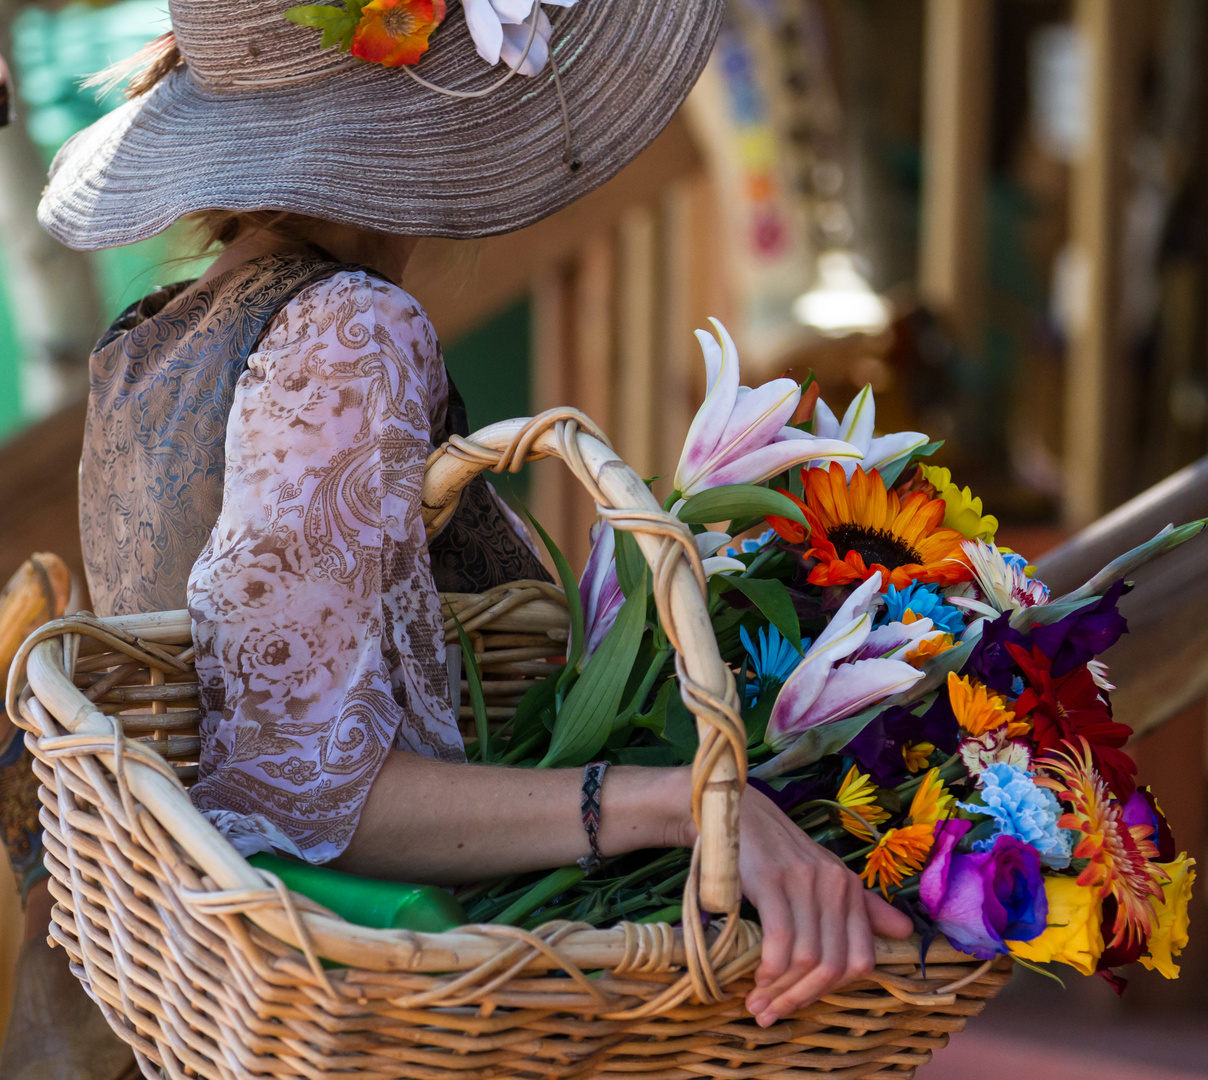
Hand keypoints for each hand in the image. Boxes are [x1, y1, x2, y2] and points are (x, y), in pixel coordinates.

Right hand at [736, 784, 913, 1026]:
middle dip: (801, 997)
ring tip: (756, 1003)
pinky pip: (780, 939)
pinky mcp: (772, 879)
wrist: (737, 813)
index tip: (802, 1003)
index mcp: (849, 888)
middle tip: (770, 1014)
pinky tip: (756, 979)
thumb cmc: (778, 852)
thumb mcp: (824, 877)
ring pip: (807, 956)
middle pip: (833, 964)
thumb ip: (861, 908)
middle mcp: (833, 884)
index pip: (861, 959)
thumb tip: (906, 931)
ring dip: (781, 989)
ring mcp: (804, 881)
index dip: (834, 991)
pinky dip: (770, 968)